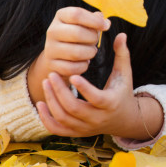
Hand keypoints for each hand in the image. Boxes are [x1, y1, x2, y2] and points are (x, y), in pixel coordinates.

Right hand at [28, 7, 109, 103]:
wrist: (59, 54)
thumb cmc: (78, 35)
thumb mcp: (85, 23)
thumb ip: (96, 20)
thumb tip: (106, 24)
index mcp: (61, 16)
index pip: (77, 14)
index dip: (94, 21)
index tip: (105, 27)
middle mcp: (52, 30)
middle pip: (77, 33)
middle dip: (92, 39)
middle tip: (95, 41)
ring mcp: (50, 48)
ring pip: (76, 53)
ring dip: (90, 53)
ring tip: (91, 51)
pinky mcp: (51, 64)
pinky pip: (72, 68)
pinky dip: (83, 66)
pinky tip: (84, 62)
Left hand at [36, 33, 161, 138]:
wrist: (124, 119)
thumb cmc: (122, 91)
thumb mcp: (124, 73)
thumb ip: (122, 54)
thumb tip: (121, 34)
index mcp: (110, 103)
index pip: (96, 98)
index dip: (83, 88)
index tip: (73, 75)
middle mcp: (98, 118)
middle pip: (74, 109)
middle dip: (60, 92)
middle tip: (51, 75)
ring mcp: (86, 128)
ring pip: (63, 119)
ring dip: (52, 101)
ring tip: (46, 83)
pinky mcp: (77, 133)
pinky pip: (57, 129)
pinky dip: (46, 119)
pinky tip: (41, 103)